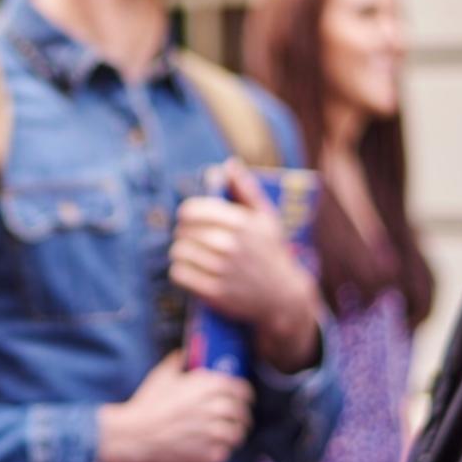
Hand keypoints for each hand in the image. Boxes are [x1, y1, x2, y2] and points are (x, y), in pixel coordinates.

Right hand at [97, 352, 254, 461]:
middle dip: (239, 417)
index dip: (243, 396)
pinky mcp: (210, 456)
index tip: (241, 400)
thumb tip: (185, 353)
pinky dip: (219, 452)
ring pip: (237, 435)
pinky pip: (225, 453)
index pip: (243, 390)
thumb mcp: (162, 376)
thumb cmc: (146, 405)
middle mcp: (217, 408)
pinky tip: (208, 449)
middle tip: (233, 420)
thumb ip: (178, 361)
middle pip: (242, 414)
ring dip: (232, 435)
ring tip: (222, 436)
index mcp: (210, 386)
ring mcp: (215, 434)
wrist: (132, 436)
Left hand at [170, 159, 319, 369]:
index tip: (191, 219)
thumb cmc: (271, 252)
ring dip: (180, 252)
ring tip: (190, 253)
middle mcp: (230, 245)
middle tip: (191, 238)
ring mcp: (222, 270)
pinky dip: (179, 271)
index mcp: (241, 223)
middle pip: (183, 231)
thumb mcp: (266, 217)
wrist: (283, 297)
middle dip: (184, 233)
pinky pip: (179, 274)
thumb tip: (228, 164)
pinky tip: (189, 269)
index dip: (187, 213)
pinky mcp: (215, 293)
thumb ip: (245, 189)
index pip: (192, 210)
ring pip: (178, 252)